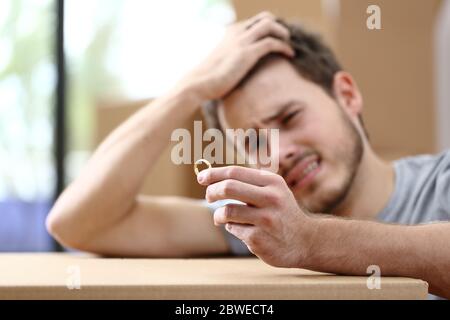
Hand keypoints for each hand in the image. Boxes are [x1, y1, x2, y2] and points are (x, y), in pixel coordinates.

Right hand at [178, 11, 293, 100]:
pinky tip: (290, 55)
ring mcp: (241, 41)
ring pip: (270, 25)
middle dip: (279, 26)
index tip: (278, 38)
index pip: (255, 21)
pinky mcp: (246, 53)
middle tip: (285, 40)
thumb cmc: (208, 79)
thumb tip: (237, 69)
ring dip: (283, 33)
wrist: (199, 84)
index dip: (270, 27)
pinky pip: (272, 43)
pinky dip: (284, 47)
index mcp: (230, 33)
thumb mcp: (221, 63)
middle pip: (265, 17)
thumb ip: (231, 59)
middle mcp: (236, 33)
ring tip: (289, 44)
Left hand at [197, 166, 317, 267]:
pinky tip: (243, 230)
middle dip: (212, 191)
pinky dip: (232, 228)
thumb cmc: (282, 212)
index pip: (235, 172)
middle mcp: (270, 198)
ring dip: (219, 215)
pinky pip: (233, 229)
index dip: (214, 174)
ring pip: (227, 211)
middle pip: (228, 188)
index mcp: (272, 182)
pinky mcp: (259, 239)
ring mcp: (265, 219)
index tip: (201, 177)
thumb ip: (249, 183)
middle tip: (208, 196)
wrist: (306, 241)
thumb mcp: (274, 191)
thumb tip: (212, 177)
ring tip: (223, 217)